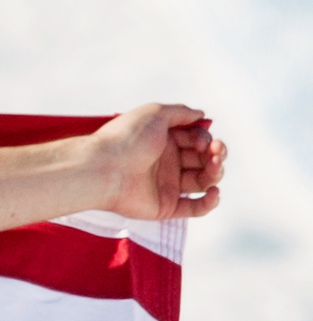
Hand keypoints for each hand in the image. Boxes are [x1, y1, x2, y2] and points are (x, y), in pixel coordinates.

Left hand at [86, 102, 227, 221]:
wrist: (104, 168)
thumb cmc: (126, 138)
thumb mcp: (155, 113)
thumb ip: (180, 112)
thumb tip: (201, 115)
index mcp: (164, 141)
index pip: (197, 140)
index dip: (205, 139)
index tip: (201, 140)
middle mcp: (166, 162)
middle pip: (204, 159)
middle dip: (216, 153)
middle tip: (214, 151)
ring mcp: (167, 185)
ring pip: (204, 180)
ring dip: (216, 172)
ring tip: (213, 165)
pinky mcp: (166, 206)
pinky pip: (195, 207)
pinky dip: (210, 202)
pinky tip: (214, 191)